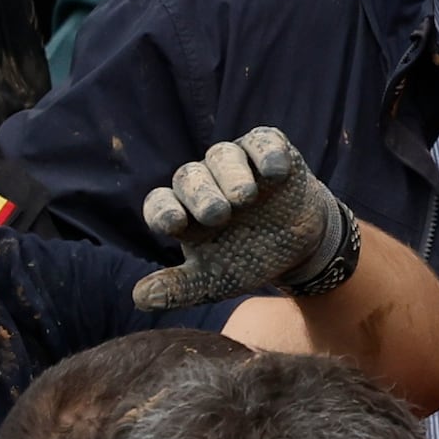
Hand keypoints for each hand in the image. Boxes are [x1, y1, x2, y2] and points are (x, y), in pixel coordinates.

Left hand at [132, 128, 364, 312]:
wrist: (300, 246)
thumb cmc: (249, 259)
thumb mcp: (215, 280)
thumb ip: (180, 288)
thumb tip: (138, 298)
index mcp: (185, 212)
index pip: (161, 203)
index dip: (163, 210)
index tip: (174, 224)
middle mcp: (205, 182)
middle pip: (190, 176)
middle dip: (201, 194)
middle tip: (217, 214)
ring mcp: (237, 163)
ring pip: (222, 155)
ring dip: (231, 174)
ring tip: (245, 197)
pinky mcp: (268, 150)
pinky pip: (262, 141)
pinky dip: (268, 153)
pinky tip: (276, 173)